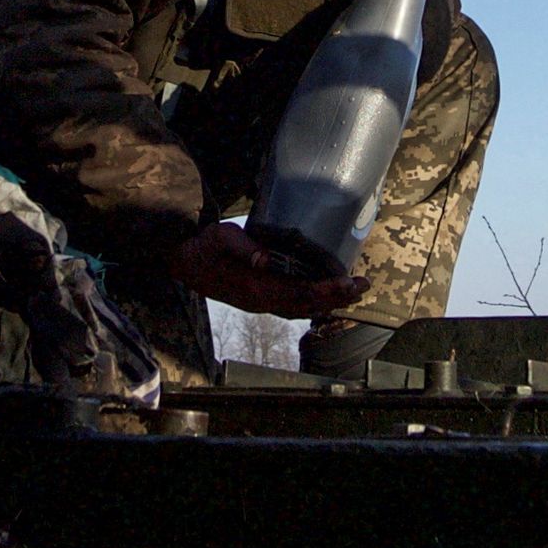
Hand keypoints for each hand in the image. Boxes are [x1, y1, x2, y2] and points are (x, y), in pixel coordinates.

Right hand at [170, 222, 367, 319]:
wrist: (183, 262)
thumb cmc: (204, 247)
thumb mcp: (220, 238)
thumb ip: (244, 248)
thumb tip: (265, 259)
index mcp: (255, 289)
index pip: (299, 293)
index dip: (327, 290)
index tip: (349, 282)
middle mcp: (262, 301)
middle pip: (307, 305)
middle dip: (337, 297)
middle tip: (364, 286)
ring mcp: (261, 303)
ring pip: (302, 308)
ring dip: (329, 301)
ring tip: (353, 291)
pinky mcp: (260, 299)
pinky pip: (293, 305)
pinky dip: (314, 301)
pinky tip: (326, 295)